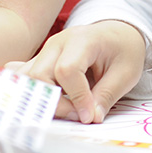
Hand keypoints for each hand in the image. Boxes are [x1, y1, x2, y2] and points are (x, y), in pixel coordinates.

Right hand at [8, 20, 145, 123]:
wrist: (118, 34)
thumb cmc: (123, 50)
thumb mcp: (126, 73)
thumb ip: (106, 96)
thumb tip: (91, 118)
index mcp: (83, 39)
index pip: (67, 70)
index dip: (76, 97)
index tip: (89, 115)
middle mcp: (58, 43)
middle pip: (40, 74)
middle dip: (56, 102)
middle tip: (78, 114)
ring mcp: (47, 51)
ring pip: (27, 78)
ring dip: (42, 99)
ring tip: (66, 108)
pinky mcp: (41, 60)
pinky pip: (25, 76)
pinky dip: (32, 92)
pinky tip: (48, 101)